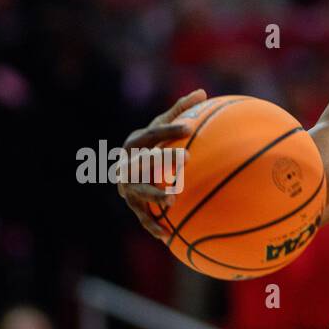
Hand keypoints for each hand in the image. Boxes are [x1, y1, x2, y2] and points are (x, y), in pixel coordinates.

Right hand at [116, 89, 206, 238]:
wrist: (130, 170)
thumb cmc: (154, 145)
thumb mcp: (163, 127)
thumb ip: (180, 111)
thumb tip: (201, 92)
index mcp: (135, 142)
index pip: (150, 133)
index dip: (168, 129)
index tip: (189, 127)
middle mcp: (127, 163)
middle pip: (144, 160)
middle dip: (163, 158)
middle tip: (188, 157)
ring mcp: (127, 185)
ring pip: (140, 190)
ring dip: (155, 194)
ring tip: (173, 198)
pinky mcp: (133, 204)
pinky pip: (142, 216)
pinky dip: (152, 225)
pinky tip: (166, 236)